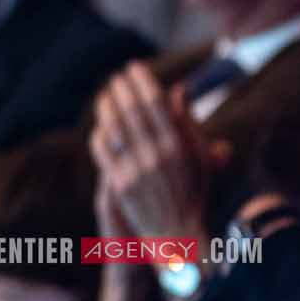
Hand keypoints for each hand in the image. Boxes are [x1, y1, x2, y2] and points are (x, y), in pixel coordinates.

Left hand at [91, 63, 227, 239]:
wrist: (176, 232)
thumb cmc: (192, 191)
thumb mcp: (198, 156)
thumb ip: (187, 122)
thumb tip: (178, 89)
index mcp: (180, 147)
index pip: (156, 104)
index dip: (143, 82)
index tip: (134, 68)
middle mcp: (157, 156)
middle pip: (132, 112)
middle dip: (122, 90)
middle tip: (116, 78)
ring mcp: (136, 171)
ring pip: (114, 128)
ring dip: (107, 107)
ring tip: (105, 95)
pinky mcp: (119, 184)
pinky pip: (103, 151)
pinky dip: (100, 134)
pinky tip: (101, 125)